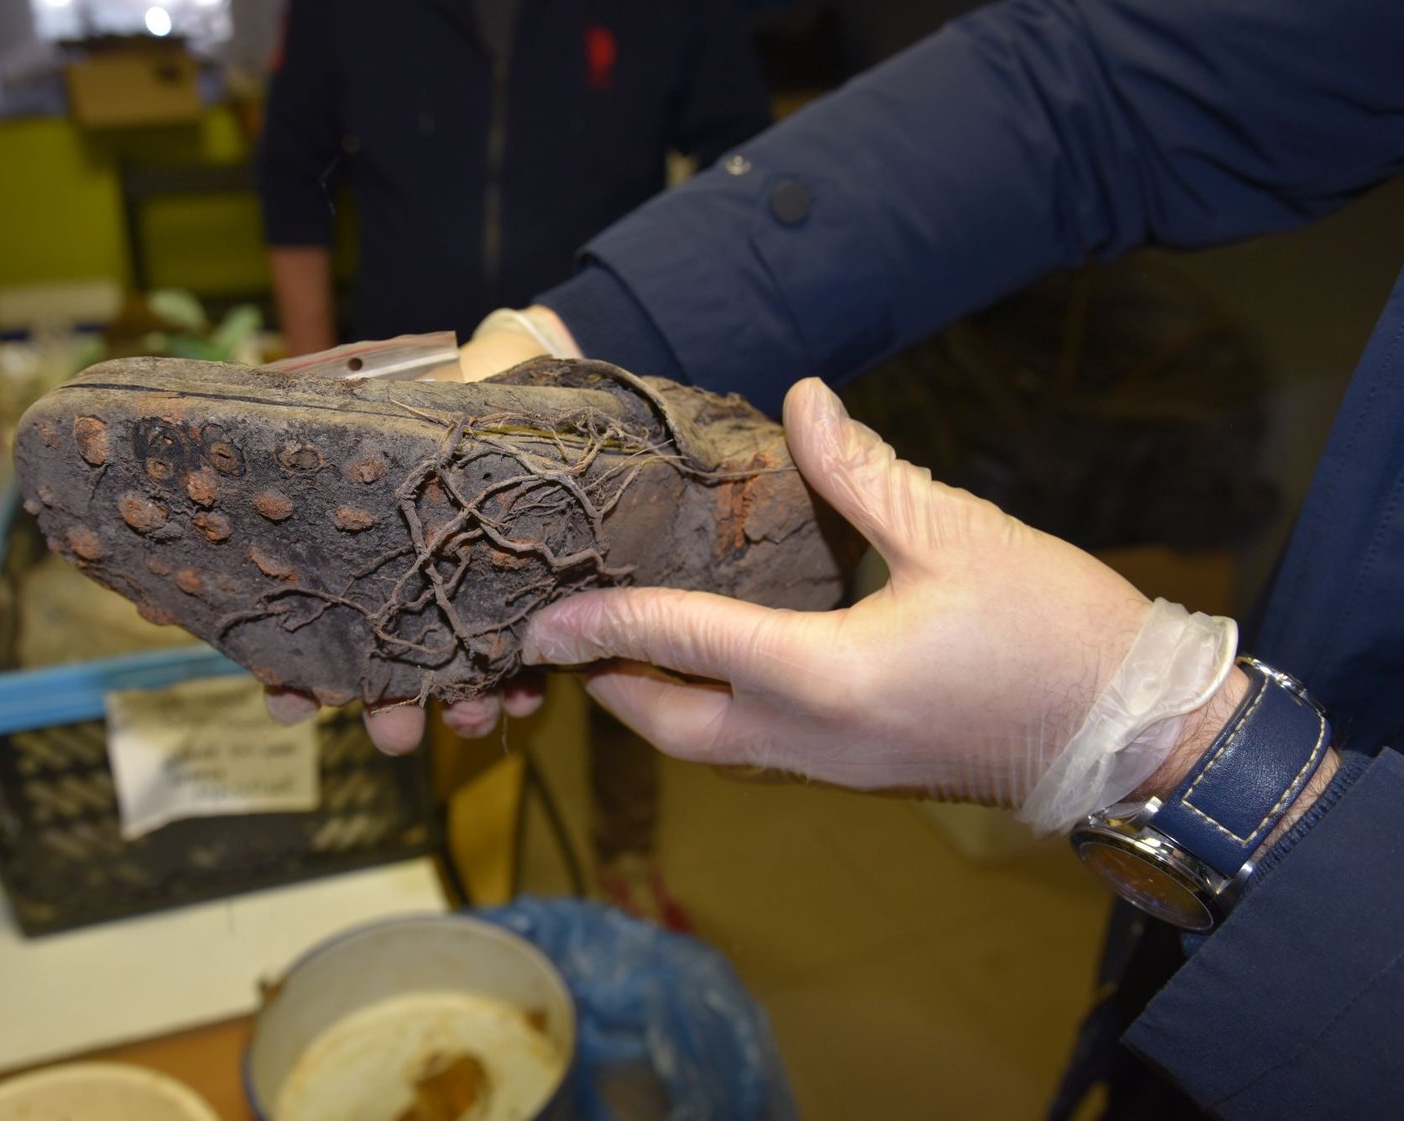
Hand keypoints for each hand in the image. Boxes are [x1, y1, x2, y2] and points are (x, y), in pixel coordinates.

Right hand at [263, 305, 578, 750]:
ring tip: (469, 722)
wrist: (506, 364)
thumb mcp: (350, 406)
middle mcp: (406, 586)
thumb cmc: (416, 386)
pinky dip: (525, 679)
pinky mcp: (528, 590)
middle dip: (388, 710)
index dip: (296, 678)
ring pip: (458, 669)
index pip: (314, 632)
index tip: (289, 707)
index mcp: (353, 558)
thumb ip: (297, 439)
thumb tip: (212, 459)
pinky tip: (524, 693)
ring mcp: (467, 593)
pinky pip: (527, 649)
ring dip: (460, 705)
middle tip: (394, 736)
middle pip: (389, 667)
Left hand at [519, 377, 1159, 805]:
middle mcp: (811, 738)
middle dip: (611, 686)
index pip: (681, 642)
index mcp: (823, 676)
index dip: (602, 621)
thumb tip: (802, 403)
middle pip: (673, 727)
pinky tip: (719, 672)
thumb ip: (861, 471)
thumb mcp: (955, 533)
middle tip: (570, 638)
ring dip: (659, 708)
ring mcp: (836, 768)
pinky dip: (714, 718)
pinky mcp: (862, 775)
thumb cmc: (1055, 631)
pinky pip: (757, 754)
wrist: (1137, 733)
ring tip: (628, 652)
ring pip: (711, 750)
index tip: (539, 617)